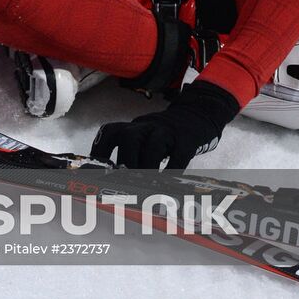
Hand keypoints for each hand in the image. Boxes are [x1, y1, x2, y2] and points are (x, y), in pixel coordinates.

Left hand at [91, 80, 238, 169]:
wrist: (198, 113)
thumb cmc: (167, 135)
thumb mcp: (146, 136)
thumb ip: (133, 152)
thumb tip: (116, 181)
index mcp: (134, 127)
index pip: (110, 132)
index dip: (100, 150)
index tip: (99, 170)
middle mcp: (148, 126)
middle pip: (128, 137)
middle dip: (126, 161)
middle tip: (127, 181)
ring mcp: (168, 131)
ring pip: (152, 145)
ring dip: (147, 167)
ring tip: (147, 184)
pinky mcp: (187, 138)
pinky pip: (179, 155)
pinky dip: (172, 170)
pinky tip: (169, 183)